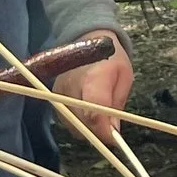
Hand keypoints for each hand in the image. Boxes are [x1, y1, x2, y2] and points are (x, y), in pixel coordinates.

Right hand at [52, 28, 133, 142]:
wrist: (85, 39)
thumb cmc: (109, 58)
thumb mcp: (123, 76)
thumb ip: (117, 104)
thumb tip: (113, 133)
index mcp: (93, 78)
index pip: (93, 113)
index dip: (104, 131)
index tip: (114, 138)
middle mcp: (70, 88)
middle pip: (83, 124)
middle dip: (98, 132)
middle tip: (111, 127)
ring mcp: (58, 94)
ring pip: (74, 127)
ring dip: (89, 129)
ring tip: (101, 115)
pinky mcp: (53, 99)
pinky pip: (68, 122)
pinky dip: (80, 123)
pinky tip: (88, 113)